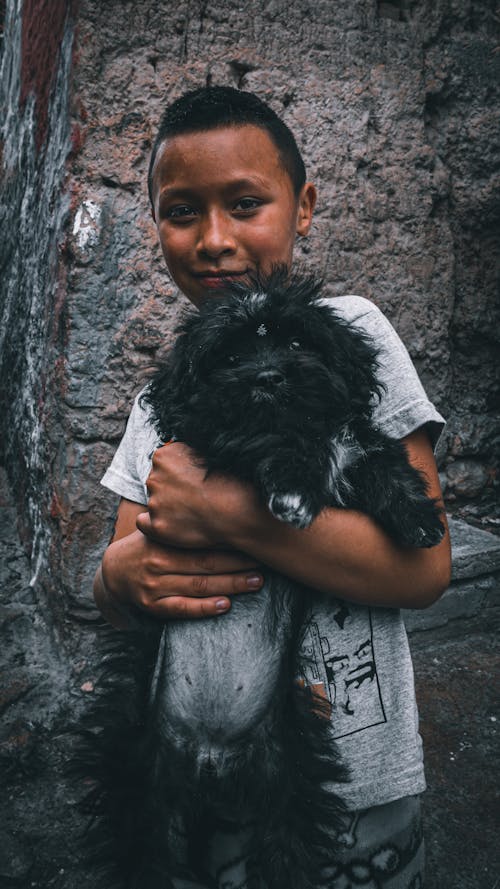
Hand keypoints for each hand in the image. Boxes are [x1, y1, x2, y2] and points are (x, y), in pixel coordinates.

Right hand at [100, 528, 263, 620]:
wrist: (113, 573)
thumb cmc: (146, 546)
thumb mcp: (158, 530)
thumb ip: (182, 523)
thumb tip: (219, 502)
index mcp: (163, 541)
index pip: (202, 542)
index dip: (230, 543)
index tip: (252, 540)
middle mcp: (159, 562)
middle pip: (206, 564)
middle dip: (238, 564)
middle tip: (263, 563)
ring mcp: (155, 586)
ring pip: (199, 586)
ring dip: (230, 585)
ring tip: (255, 582)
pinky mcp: (153, 606)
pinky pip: (182, 608)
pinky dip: (204, 608)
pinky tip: (225, 605)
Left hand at [136, 442, 259, 548]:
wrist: (235, 509)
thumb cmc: (228, 480)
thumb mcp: (206, 451)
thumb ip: (187, 451)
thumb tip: (182, 452)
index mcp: (163, 456)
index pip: (162, 463)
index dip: (177, 472)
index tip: (191, 479)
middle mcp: (154, 477)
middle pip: (156, 482)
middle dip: (170, 488)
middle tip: (192, 496)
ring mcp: (154, 502)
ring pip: (154, 502)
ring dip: (166, 506)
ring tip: (192, 511)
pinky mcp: (157, 526)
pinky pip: (143, 523)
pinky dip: (152, 524)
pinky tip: (169, 524)